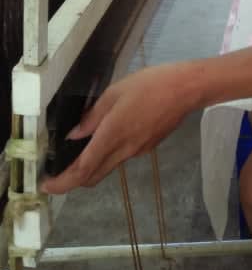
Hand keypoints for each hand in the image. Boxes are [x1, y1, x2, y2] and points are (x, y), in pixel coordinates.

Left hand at [41, 64, 196, 193]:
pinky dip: (108, 154)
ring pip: (108, 167)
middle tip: (59, 171)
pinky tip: (110, 134)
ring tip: (81, 148)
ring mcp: (138, 151)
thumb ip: (93, 116)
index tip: (47, 185)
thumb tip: (75, 135)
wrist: (188, 88)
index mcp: (113, 135)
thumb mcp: (115, 93)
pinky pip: (122, 155)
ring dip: (91, 166)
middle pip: (94, 177)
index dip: (62, 183)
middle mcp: (125, 150)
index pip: (83, 170)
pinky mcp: (148, 146)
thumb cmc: (151, 84)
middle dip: (73, 180)